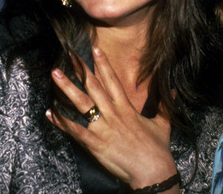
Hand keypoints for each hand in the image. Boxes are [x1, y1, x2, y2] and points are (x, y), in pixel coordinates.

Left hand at [46, 48, 178, 191]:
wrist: (153, 172)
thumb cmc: (158, 149)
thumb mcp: (163, 123)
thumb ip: (165, 105)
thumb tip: (172, 90)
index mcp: (126, 108)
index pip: (113, 81)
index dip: (103, 64)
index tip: (94, 50)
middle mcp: (113, 113)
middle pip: (93, 86)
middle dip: (80, 69)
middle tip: (68, 54)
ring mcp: (103, 128)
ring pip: (82, 103)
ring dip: (67, 88)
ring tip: (55, 74)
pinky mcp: (96, 143)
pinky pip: (75, 130)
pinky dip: (62, 122)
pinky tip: (50, 113)